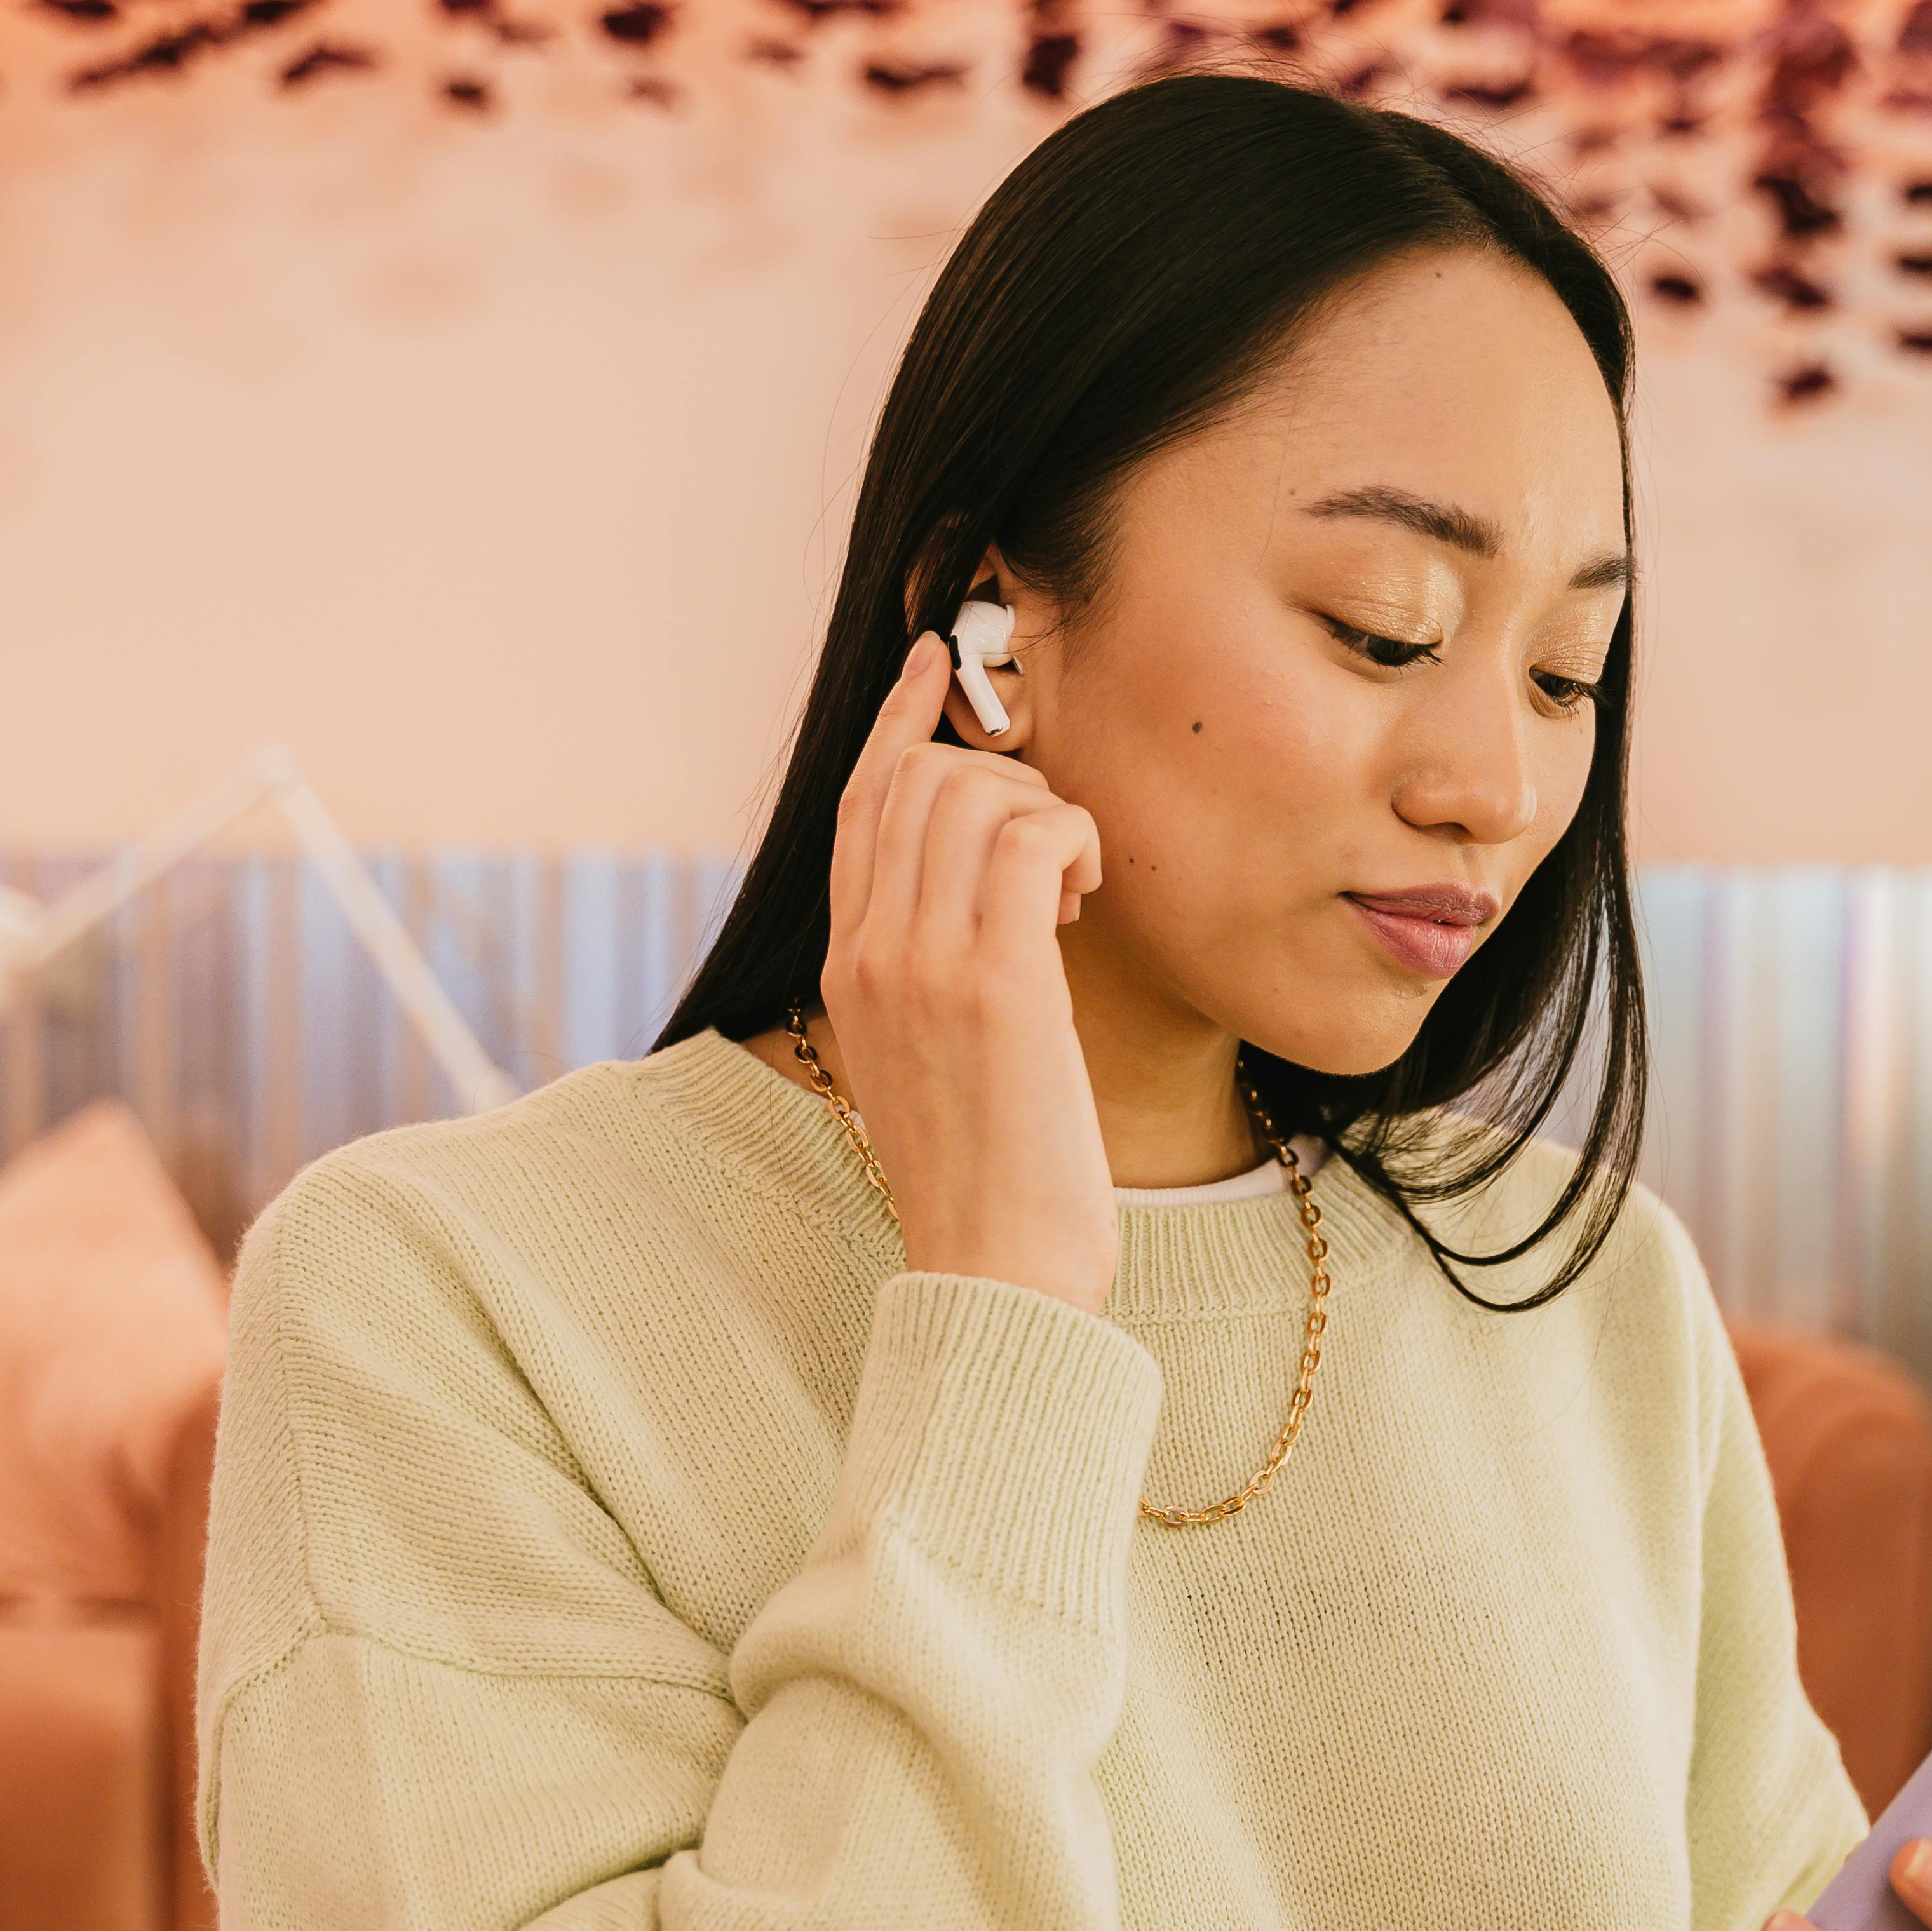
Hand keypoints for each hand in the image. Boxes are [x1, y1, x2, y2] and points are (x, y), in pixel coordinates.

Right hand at [818, 633, 1115, 1311]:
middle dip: (1001, 778)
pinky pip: (1026, 834)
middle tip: (1055, 857)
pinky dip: (1071, 837)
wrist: (994, 1267)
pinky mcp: (994, 981)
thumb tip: (993, 900)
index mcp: (847, 966)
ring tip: (1070, 893)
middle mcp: (870, 951)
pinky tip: (1084, 898)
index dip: (902, 721)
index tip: (937, 663)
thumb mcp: (933, 1056)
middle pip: (917, 778)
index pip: (859, 803)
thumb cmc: (989, 1177)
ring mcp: (922, 962)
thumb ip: (932, 969)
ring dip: (1042, 812)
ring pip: (971, 792)